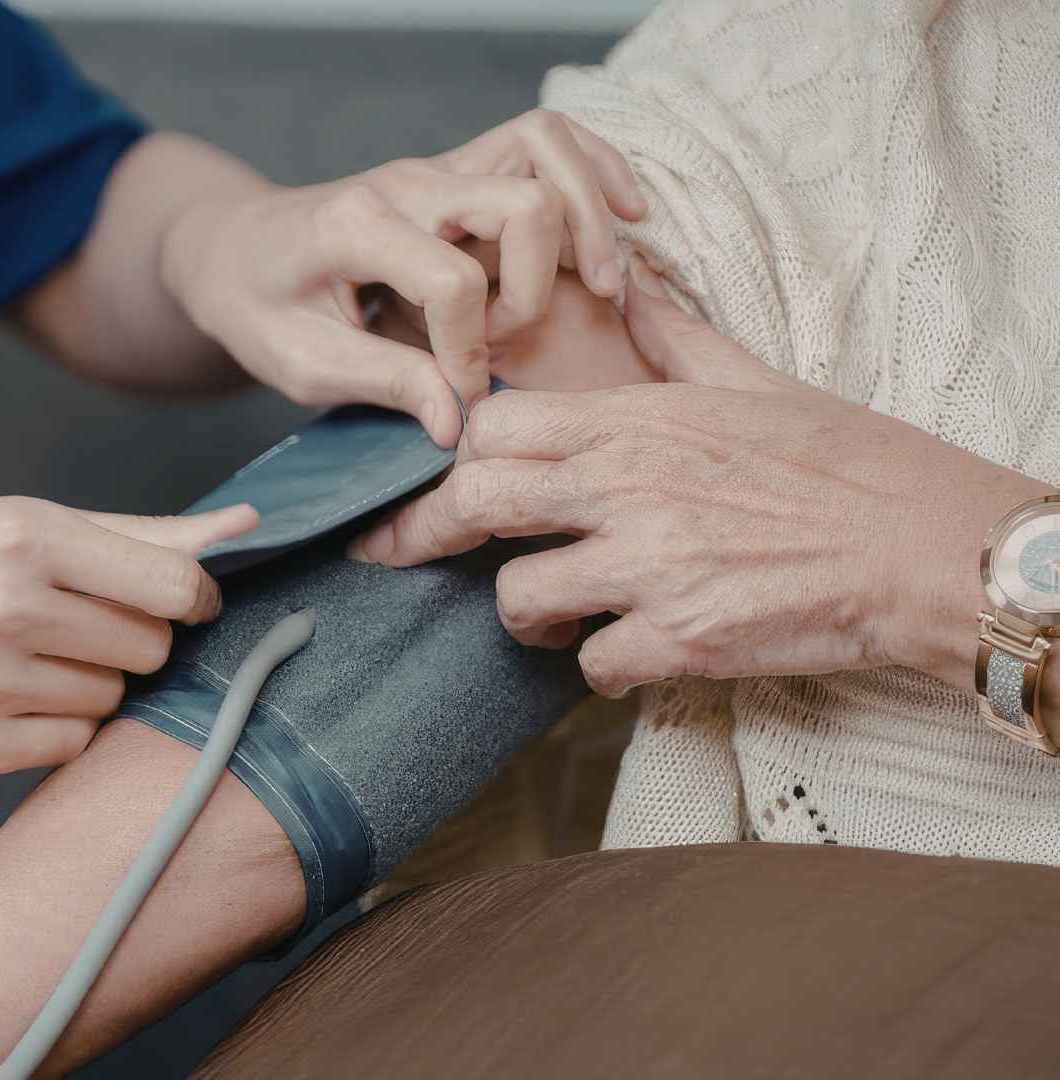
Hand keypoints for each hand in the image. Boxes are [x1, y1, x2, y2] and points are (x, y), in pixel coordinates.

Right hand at [0, 498, 256, 776]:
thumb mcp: (9, 519)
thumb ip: (133, 532)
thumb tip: (247, 525)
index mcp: (23, 535)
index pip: (176, 586)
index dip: (192, 596)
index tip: (177, 598)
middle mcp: (6, 607)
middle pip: (151, 647)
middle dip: (128, 635)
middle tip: (69, 620)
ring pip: (113, 699)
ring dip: (88, 681)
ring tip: (21, 653)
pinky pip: (70, 745)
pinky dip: (52, 726)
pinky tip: (0, 694)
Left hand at [158, 109, 646, 446]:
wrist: (234, 249)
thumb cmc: (258, 307)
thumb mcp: (298, 362)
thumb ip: (382, 384)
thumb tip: (458, 421)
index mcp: (353, 226)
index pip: (450, 282)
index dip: (466, 350)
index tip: (455, 397)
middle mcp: (405, 182)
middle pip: (522, 202)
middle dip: (536, 284)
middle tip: (513, 337)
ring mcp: (439, 168)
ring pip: (548, 149)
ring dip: (587, 216)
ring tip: (602, 284)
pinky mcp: (462, 171)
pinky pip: (547, 140)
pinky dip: (596, 168)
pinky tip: (626, 217)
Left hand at [347, 256, 1045, 697]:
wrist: (927, 545)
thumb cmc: (845, 461)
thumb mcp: (753, 379)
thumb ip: (671, 336)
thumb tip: (627, 284)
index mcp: (637, 423)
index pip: (492, 428)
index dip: (455, 456)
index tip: (443, 476)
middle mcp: (628, 490)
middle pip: (473, 502)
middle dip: (432, 532)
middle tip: (416, 552)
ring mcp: (650, 567)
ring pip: (515, 598)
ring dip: (523, 614)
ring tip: (554, 614)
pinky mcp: (680, 640)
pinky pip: (592, 665)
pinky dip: (602, 667)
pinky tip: (630, 652)